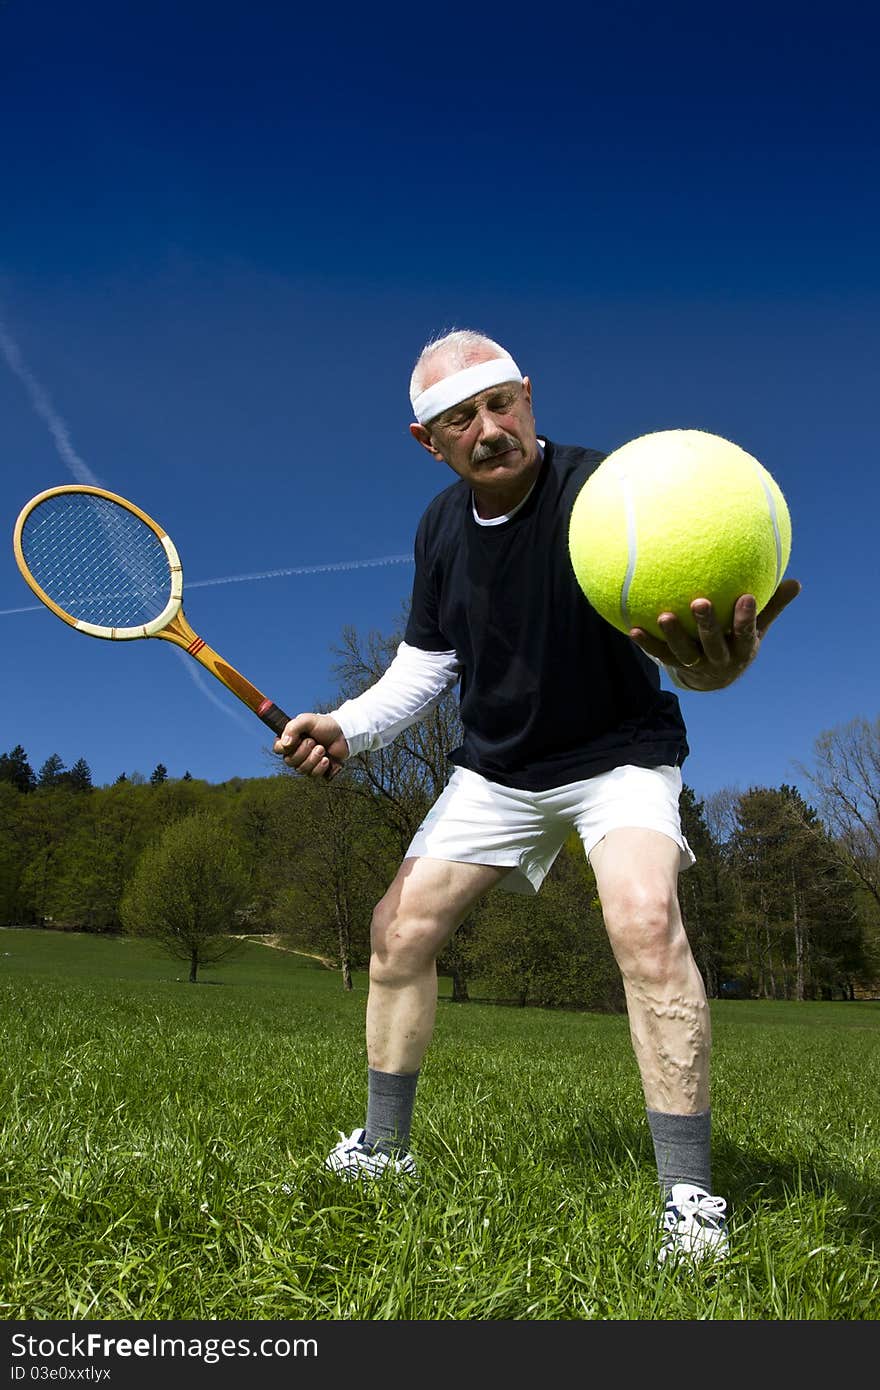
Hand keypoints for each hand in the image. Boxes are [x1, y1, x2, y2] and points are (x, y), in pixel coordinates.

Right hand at [273, 712, 348, 777]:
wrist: (344, 734)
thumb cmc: (325, 725)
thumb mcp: (307, 720)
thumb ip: (293, 728)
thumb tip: (284, 743)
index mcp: (291, 740)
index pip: (278, 749)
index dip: (286, 748)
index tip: (298, 740)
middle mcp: (296, 752)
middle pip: (290, 761)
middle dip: (304, 752)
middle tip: (315, 742)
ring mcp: (306, 762)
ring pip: (301, 769)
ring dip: (313, 759)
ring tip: (323, 749)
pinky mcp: (317, 770)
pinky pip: (313, 775)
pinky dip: (321, 767)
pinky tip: (327, 760)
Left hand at [629, 578, 801, 688]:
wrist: (715, 678)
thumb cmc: (738, 641)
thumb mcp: (758, 628)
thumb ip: (772, 605)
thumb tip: (796, 582)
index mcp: (742, 649)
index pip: (746, 633)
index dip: (746, 618)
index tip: (747, 597)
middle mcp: (719, 660)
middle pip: (713, 644)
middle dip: (707, 625)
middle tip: (699, 602)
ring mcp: (696, 665)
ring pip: (685, 653)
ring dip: (674, 636)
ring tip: (664, 616)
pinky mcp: (675, 666)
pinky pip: (660, 655)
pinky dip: (647, 644)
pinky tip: (633, 629)